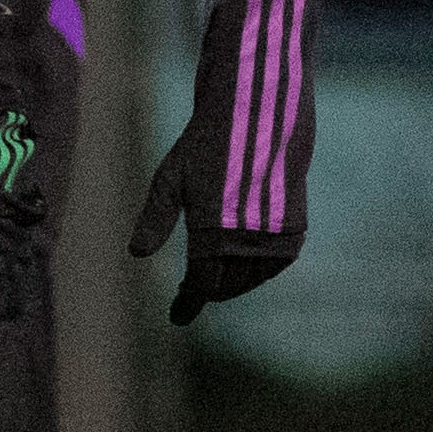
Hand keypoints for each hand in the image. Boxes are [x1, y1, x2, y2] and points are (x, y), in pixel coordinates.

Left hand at [132, 147, 300, 326]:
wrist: (259, 114)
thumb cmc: (207, 144)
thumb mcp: (170, 178)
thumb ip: (155, 218)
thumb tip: (137, 254)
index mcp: (212, 230)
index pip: (201, 283)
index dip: (188, 302)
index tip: (178, 316)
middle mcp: (246, 239)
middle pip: (225, 285)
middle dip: (208, 289)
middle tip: (190, 288)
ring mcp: (274, 235)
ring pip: (251, 278)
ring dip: (234, 281)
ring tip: (216, 274)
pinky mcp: (296, 227)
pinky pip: (275, 263)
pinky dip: (259, 268)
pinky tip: (245, 260)